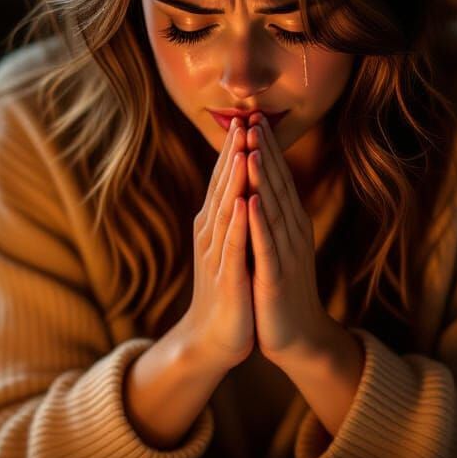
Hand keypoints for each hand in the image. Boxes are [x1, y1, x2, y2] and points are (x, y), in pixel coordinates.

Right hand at [182, 118, 255, 371]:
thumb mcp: (229, 247)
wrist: (212, 338)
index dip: (234, 151)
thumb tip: (239, 187)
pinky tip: (244, 201)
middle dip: (232, 154)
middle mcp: (211, 234)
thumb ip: (231, 217)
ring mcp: (217, 254)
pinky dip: (238, 222)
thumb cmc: (226, 291)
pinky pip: (233, 245)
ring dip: (234, 179)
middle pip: (222, 187)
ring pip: (226, 209)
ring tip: (242, 149)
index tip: (245, 119)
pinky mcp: (228, 277)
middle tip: (241, 119)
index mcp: (215, 225)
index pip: (225, 181)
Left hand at [246, 113, 331, 363]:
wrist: (297, 337)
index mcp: (289, 224)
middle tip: (254, 118)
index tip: (254, 118)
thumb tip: (262, 185)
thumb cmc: (281, 290)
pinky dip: (259, 221)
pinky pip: (266, 245)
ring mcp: (285, 254)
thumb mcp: (276, 246)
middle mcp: (292, 233)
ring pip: (274, 208)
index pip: (278, 179)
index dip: (267, 149)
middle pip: (278, 185)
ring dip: (264, 177)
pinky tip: (251, 200)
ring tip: (254, 146)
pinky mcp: (275, 277)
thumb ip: (272, 216)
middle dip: (265, 151)